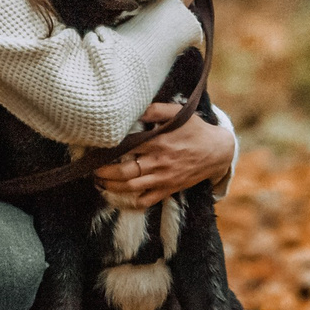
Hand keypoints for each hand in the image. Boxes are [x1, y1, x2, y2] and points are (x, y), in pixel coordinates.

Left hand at [95, 104, 232, 206]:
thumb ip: (156, 110)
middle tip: (91, 170)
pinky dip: (133, 201)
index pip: (126, 147)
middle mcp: (159, 162)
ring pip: (131, 188)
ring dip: (112, 187)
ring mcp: (163, 178)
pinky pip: (147, 200)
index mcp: (159, 142)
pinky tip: (122, 196)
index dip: (108, 150)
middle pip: (124, 172)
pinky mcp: (169, 189)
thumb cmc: (196, 130)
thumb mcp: (179, 113)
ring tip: (99, 182)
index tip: (95, 149)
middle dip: (104, 173)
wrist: (218, 152)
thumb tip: (135, 108)